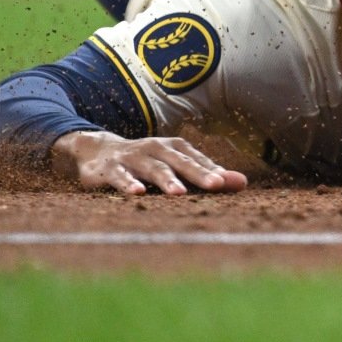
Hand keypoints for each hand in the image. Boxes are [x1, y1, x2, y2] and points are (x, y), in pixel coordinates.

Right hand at [50, 130, 248, 195]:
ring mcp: (133, 157)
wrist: (98, 150)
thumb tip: (243, 182)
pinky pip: (121, 176)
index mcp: (174, 148)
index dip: (214, 170)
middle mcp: (156, 148)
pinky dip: (129, 184)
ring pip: (153, 168)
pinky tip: (138, 193)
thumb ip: (207, 174)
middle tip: (217, 185)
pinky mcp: (111, 168)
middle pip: (180, 162)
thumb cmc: (146, 161)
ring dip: (167, 180)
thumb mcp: (176, 165)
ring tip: (180, 193)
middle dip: (199, 173)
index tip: (232, 183)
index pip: (198, 159)